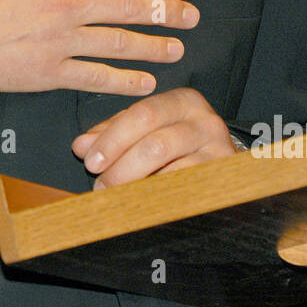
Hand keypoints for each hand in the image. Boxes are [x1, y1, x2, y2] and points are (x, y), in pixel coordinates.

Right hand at [0, 0, 198, 93]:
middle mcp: (67, 8)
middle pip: (129, 7)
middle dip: (165, 10)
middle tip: (190, 15)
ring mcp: (60, 44)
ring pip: (119, 45)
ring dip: (152, 48)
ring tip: (176, 49)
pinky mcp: (47, 74)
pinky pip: (94, 79)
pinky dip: (122, 83)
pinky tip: (143, 84)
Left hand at [72, 87, 235, 187]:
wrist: (224, 165)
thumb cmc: (177, 143)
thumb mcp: (146, 129)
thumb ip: (113, 133)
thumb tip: (81, 146)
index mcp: (182, 101)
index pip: (142, 114)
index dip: (113, 139)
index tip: (90, 161)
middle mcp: (205, 122)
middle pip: (156, 144)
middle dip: (121, 168)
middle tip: (101, 187)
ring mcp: (218, 153)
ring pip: (171, 172)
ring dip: (137, 189)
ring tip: (117, 198)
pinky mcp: (223, 181)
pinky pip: (184, 194)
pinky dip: (157, 201)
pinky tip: (141, 206)